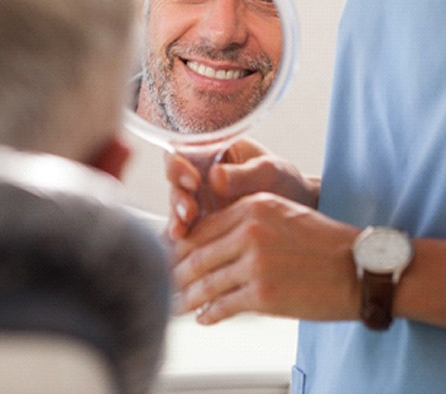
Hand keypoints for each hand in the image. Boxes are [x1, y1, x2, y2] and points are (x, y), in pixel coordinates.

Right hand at [166, 138, 320, 239]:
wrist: (297, 211)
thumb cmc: (284, 182)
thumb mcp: (269, 172)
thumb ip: (243, 174)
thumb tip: (215, 177)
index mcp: (213, 150)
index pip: (183, 150)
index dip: (180, 164)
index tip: (194, 180)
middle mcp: (200, 172)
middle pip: (174, 180)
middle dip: (178, 196)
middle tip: (189, 212)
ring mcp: (199, 198)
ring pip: (176, 204)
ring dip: (176, 217)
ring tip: (182, 231)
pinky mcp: (202, 221)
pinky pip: (185, 226)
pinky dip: (183, 235)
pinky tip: (183, 244)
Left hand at [172, 192, 358, 323]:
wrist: (361, 268)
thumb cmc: (323, 242)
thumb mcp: (281, 214)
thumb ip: (245, 223)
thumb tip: (210, 243)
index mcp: (252, 206)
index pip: (203, 227)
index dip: (181, 245)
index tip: (170, 256)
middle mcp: (249, 231)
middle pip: (197, 253)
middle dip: (176, 272)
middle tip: (164, 282)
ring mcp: (255, 263)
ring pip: (206, 281)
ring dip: (187, 296)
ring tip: (175, 304)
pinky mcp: (263, 294)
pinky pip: (224, 305)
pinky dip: (209, 313)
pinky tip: (203, 317)